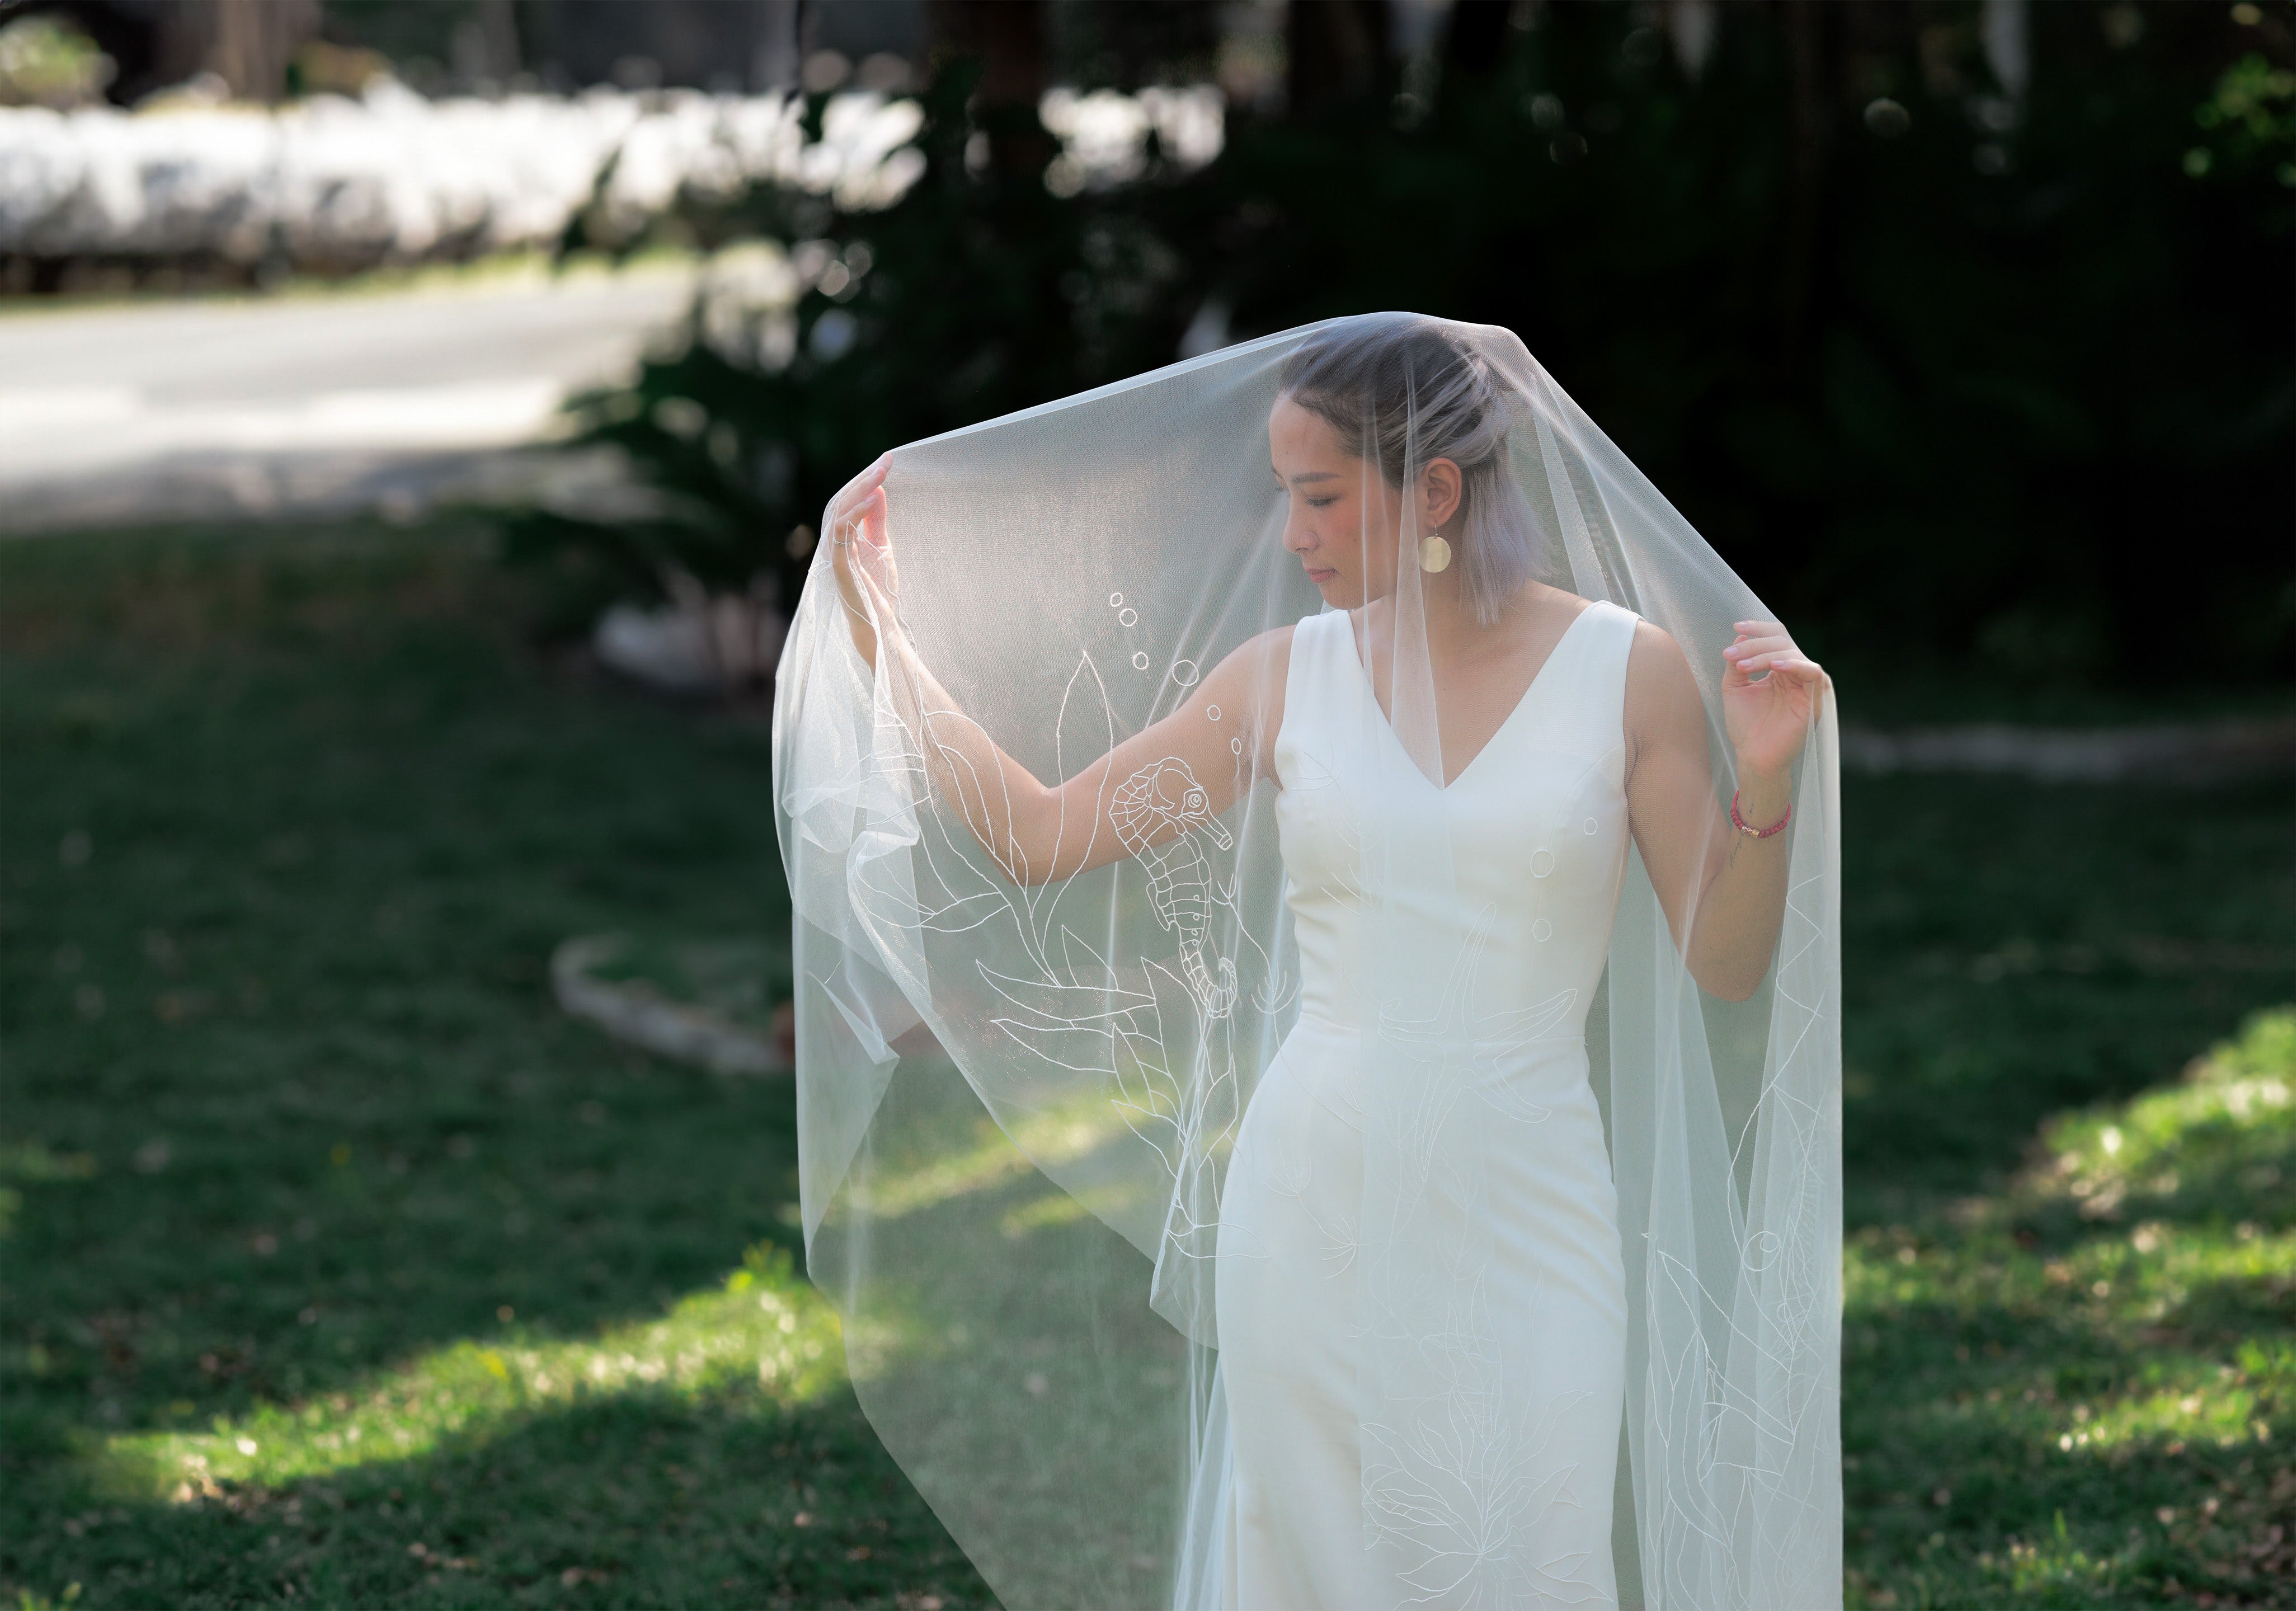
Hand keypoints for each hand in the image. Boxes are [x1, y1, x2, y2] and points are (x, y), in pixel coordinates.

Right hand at [826, 456, 895, 646]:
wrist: (879, 624)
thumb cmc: (877, 588)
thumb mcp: (882, 545)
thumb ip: (876, 520)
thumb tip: (878, 490)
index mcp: (840, 536)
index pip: (848, 500)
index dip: (865, 479)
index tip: (887, 460)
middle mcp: (832, 542)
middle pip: (841, 501)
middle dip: (863, 479)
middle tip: (885, 461)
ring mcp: (832, 554)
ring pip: (838, 513)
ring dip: (860, 491)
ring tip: (880, 474)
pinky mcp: (837, 567)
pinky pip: (841, 535)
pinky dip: (855, 515)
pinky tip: (872, 501)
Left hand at [1720, 620, 1825, 790]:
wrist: (1754, 756)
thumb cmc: (1746, 725)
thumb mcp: (1734, 687)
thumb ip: (1737, 663)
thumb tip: (1740, 636)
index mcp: (1778, 669)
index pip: (1776, 638)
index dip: (1759, 629)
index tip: (1737, 626)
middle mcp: (1794, 674)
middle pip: (1783, 641)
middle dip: (1755, 644)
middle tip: (1732, 655)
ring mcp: (1805, 685)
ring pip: (1793, 653)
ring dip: (1766, 655)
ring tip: (1743, 666)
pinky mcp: (1813, 699)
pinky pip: (1812, 672)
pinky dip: (1794, 665)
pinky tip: (1774, 667)